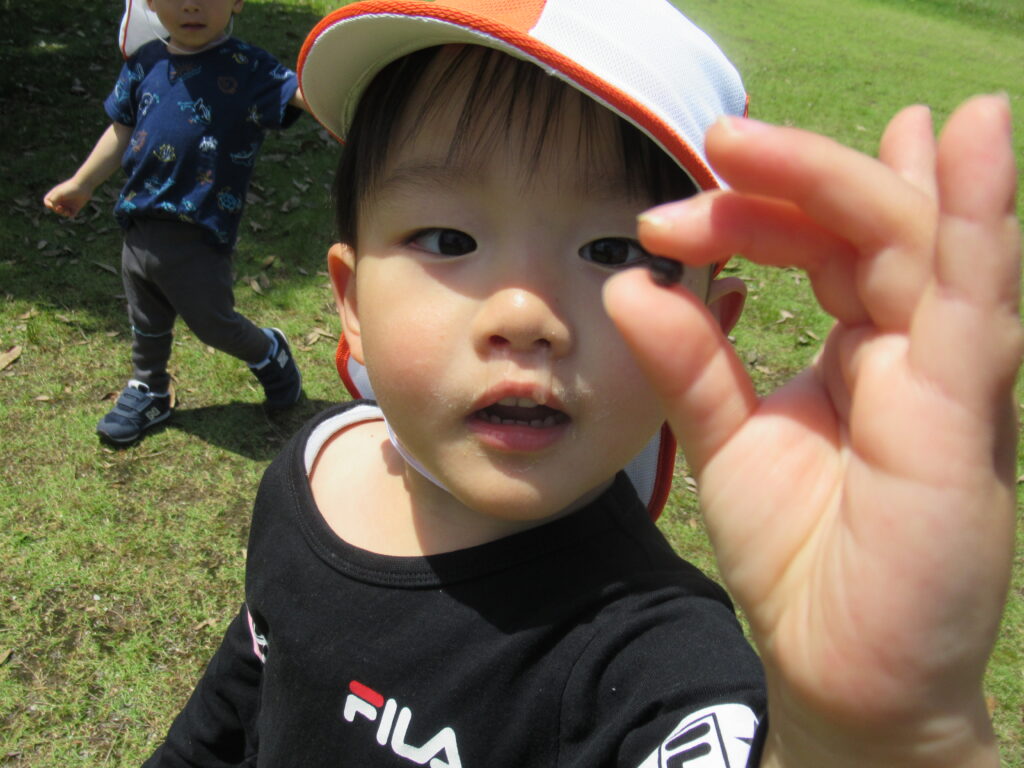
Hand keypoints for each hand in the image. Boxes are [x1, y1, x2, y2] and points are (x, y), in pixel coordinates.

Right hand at [43, 179, 91, 217]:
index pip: (47, 202)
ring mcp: (68, 203)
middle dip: (57, 210)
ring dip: (63, 213)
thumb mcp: (58, 194)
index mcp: (55, 194)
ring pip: (62, 212)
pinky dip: (69, 215)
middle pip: (55, 209)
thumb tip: (54, 208)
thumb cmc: (70, 189)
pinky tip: (70, 212)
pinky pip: (71, 214)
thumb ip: (53, 201)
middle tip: (60, 208)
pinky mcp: (75, 207)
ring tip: (66, 210)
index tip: (52, 204)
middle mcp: (61, 199)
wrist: (84, 186)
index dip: (48, 204)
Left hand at [604, 95, 1019, 765]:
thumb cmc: (798, 556)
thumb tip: (629, 283)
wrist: (837, 666)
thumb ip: (691, 361)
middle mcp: (909, 349)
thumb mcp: (730, 440)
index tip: (660, 221)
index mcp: (858, 348)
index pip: (810, 247)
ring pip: (924, 244)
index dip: (744, 217)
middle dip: (796, 176)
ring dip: (885, 172)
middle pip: (863, 228)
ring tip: (875, 101)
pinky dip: (979, 218)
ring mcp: (945, 375)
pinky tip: (973, 140)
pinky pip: (974, 300)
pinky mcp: (965, 412)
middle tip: (722, 137)